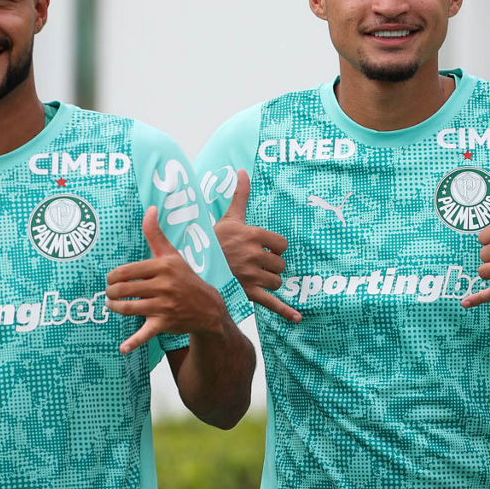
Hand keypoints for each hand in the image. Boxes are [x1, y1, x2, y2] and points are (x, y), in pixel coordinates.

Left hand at [106, 207, 227, 353]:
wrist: (208, 306)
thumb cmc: (185, 277)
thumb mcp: (172, 255)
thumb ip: (156, 233)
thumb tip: (149, 209)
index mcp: (163, 266)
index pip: (126, 270)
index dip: (112, 276)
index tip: (111, 279)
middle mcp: (164, 285)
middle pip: (123, 289)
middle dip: (111, 292)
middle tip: (110, 293)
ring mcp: (164, 306)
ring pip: (128, 308)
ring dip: (114, 308)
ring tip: (112, 305)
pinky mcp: (165, 323)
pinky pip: (146, 333)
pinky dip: (134, 342)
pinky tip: (123, 348)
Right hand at [213, 170, 298, 321]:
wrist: (192, 265)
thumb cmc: (212, 240)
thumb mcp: (228, 217)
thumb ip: (240, 195)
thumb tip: (243, 170)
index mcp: (252, 236)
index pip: (281, 244)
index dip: (275, 248)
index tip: (264, 249)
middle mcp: (254, 256)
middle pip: (280, 265)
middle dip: (271, 266)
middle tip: (255, 265)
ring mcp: (252, 276)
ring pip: (276, 282)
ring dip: (269, 282)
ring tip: (253, 277)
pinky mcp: (248, 293)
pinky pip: (271, 303)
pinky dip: (285, 311)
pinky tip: (297, 318)